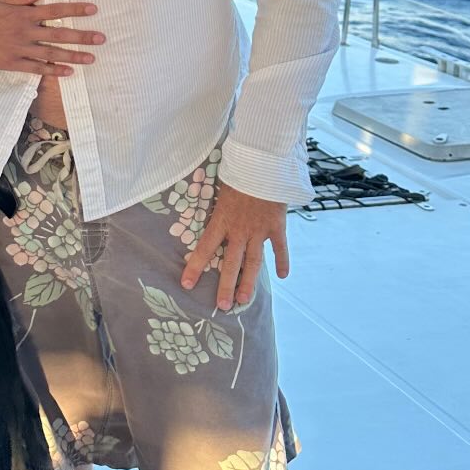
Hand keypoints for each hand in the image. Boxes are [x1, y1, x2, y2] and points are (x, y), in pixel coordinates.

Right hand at [0, 0, 103, 74]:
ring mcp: (20, 49)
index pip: (55, 10)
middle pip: (59, 34)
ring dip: (73, 56)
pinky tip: (68, 72)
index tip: (93, 10)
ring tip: (91, 58)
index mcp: (23, 14)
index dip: (75, 10)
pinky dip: (53, 70)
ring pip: (52, 54)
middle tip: (101, 39)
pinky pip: (37, 68)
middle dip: (82, 36)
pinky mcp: (13, 63)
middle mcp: (25, 32)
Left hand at [180, 180, 289, 311]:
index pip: (204, 248)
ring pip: (253, 262)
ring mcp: (259, 230)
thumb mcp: (220, 186)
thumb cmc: (238, 170)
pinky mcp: (276, 225)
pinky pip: (280, 247)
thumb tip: (200, 202)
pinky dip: (282, 261)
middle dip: (226, 286)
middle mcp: (239, 230)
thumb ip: (215, 202)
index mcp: (221, 220)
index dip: (195, 267)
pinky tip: (283, 276)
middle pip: (230, 263)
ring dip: (248, 282)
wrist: (263, 163)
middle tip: (222, 306)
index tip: (187, 284)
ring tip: (243, 300)